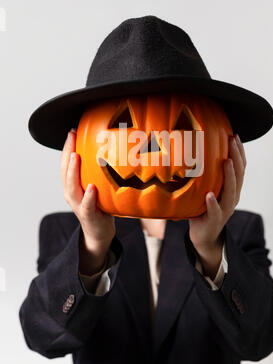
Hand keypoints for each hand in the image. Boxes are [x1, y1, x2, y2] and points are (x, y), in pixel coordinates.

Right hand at [61, 128, 115, 274]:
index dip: (68, 147)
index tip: (72, 130)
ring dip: (73, 172)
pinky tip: (92, 187)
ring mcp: (79, 205)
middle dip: (67, 153)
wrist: (100, 233)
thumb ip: (100, 171)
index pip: (67, 163)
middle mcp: (73, 194)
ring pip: (72, 187)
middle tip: (72, 137)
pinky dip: (88, 197)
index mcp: (74, 185)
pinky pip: (87, 206)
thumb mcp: (99, 185)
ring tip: (76, 156)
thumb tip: (116, 147)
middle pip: (65, 171)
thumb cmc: (101, 206)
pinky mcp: (89, 216)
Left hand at [188, 134, 246, 278]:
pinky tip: (208, 195)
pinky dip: (212, 203)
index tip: (235, 135)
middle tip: (232, 140)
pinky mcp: (215, 220)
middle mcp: (232, 197)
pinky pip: (215, 211)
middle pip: (238, 174)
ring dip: (229, 176)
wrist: (203, 235)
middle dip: (236, 156)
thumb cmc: (203, 207)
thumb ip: (206, 173)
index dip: (239, 151)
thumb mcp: (207, 188)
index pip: (240, 167)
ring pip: (231, 191)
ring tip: (226, 162)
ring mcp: (225, 209)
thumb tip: (191, 149)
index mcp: (232, 188)